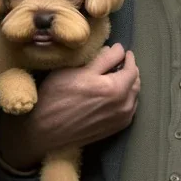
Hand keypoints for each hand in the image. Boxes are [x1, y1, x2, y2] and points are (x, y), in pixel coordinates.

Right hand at [0, 43, 139, 170]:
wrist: (44, 130)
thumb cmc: (57, 96)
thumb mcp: (78, 70)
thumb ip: (104, 58)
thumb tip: (119, 49)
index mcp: (116, 88)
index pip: (132, 68)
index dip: (127, 58)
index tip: (122, 52)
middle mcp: (124, 105)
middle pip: (136, 82)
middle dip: (130, 71)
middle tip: (119, 64)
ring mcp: (122, 119)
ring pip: (134, 96)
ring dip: (129, 85)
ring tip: (116, 78)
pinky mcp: (116, 129)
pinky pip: (129, 109)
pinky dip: (126, 99)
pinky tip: (114, 95)